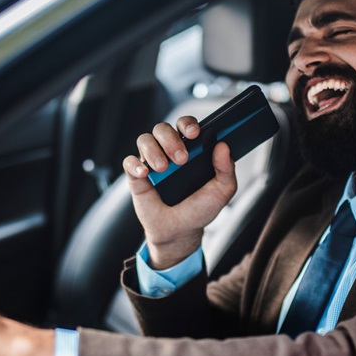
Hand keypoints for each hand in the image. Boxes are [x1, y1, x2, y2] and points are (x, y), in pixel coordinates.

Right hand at [122, 117, 237, 268]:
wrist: (180, 231)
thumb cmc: (199, 209)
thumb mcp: (221, 191)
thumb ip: (226, 169)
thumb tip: (223, 146)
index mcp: (189, 149)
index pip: (185, 125)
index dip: (187, 124)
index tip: (194, 134)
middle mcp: (168, 151)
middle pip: (163, 129)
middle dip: (171, 139)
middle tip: (182, 159)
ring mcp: (151, 162)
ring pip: (144, 140)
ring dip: (154, 150)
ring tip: (164, 168)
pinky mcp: (136, 177)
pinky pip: (129, 161)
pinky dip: (135, 164)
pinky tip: (145, 173)